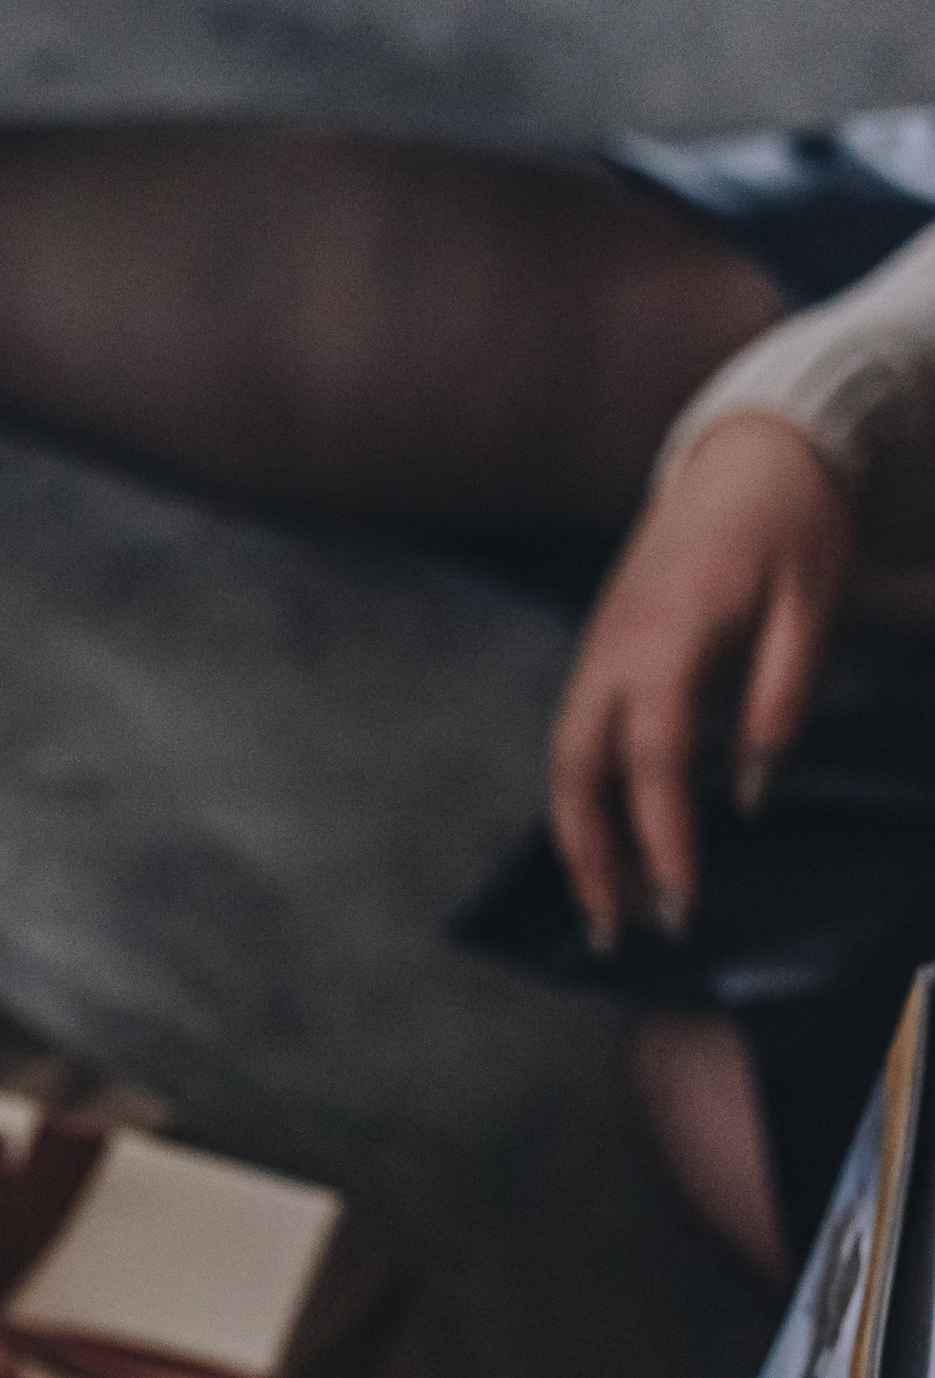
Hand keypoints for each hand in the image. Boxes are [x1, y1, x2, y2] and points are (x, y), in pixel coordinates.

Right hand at [548, 412, 852, 950]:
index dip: (664, 839)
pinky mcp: (602, 651)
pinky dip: (586, 801)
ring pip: (565, 764)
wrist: (752, 444)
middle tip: (619, 933)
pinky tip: (614, 841)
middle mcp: (615, 649)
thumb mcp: (812, 604)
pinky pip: (577, 739)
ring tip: (611, 907)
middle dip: (592, 860)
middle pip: (576, 775)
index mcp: (669, 636)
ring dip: (581, 840)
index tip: (683, 902)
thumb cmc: (792, 519)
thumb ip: (779, 700)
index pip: (655, 761)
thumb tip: (749, 793)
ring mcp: (599, 649)